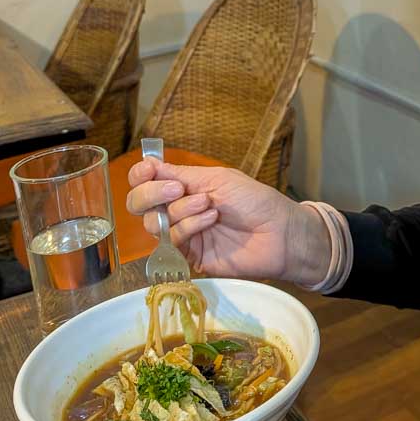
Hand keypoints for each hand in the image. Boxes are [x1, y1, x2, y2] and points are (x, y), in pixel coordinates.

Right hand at [126, 158, 331, 284]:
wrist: (280, 232)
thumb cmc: (254, 200)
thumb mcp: (217, 179)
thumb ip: (180, 175)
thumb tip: (148, 164)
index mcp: (184, 187)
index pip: (146, 181)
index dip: (140, 176)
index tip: (148, 170)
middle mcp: (178, 210)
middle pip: (139, 204)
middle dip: (151, 193)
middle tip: (176, 190)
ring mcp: (183, 234)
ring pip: (155, 222)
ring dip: (181, 210)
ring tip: (209, 205)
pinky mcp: (190, 257)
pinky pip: (173, 241)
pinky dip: (189, 226)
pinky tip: (210, 219)